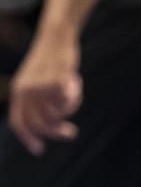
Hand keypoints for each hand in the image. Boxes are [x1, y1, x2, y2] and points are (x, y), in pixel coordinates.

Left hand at [8, 32, 81, 155]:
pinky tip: (76, 83)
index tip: (39, 150)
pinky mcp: (56, 81)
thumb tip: (53, 124)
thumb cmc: (50, 60)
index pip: (19, 122)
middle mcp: (26, 90)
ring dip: (70, 109)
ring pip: (57, 113)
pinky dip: (75, 97)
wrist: (56, 37)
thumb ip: (39, 100)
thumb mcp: (38, 80)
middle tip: (71, 133)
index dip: (27, 138)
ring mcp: (41, 86)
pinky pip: (68, 101)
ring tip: (75, 95)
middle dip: (56, 132)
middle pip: (40, 123)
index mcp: (18, 91)